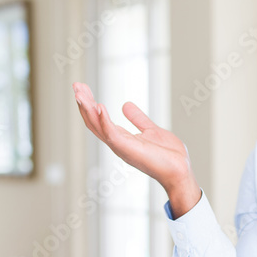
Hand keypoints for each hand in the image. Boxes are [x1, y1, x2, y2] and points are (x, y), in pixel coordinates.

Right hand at [72, 82, 199, 212]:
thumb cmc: (168, 156)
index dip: (90, 104)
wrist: (180, 170)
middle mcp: (117, 143)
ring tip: (79, 94)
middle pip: (93, 122)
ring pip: (97, 127)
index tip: (83, 88)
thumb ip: (137, 119)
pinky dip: (104, 121)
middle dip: (84, 104)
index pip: (99, 120)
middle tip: (75, 85)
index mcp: (122, 138)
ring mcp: (121, 147)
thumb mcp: (151, 130)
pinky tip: (99, 106)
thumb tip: (126, 105)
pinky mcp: (128, 149)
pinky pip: (111, 134)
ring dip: (87, 110)